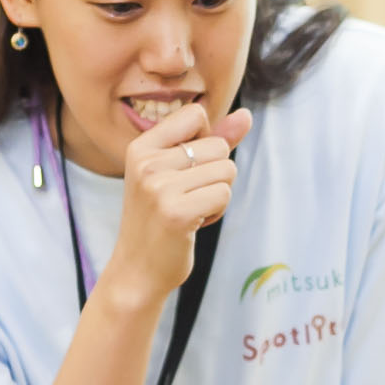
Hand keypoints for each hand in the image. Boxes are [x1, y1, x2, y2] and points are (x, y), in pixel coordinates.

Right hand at [103, 102, 254, 298]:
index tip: (188, 167)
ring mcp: (159, 188)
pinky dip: (217, 211)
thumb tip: (247, 115)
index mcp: (141, 147)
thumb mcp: (178, 172)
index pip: (196, 114)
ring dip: (218, 194)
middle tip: (188, 197)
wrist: (138, 270)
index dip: (207, 139)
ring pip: (226, 170)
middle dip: (216, 173)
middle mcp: (146, 163)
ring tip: (190, 210)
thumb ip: (212, 140)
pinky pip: (224, 194)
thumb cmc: (160, 218)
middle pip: (218, 145)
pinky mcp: (176, 213)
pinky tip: (194, 224)